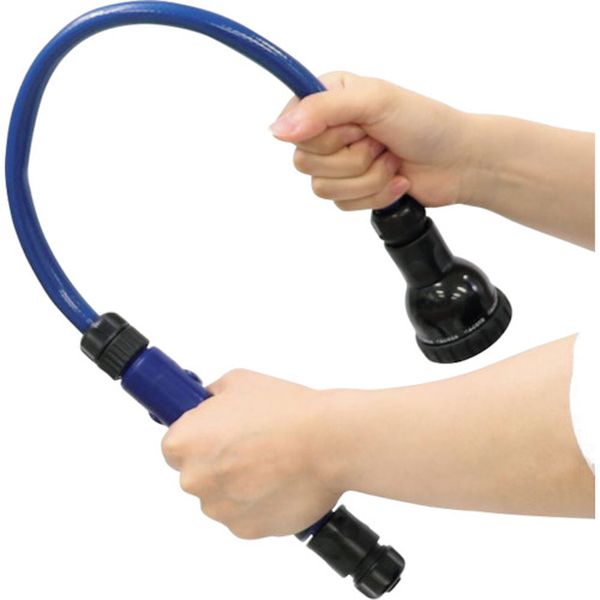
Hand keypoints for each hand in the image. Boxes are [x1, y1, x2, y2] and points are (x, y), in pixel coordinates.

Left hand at [161, 369, 342, 538]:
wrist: (328, 441)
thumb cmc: (285, 410)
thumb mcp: (238, 382)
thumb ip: (211, 397)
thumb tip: (206, 405)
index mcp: (185, 442)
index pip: (173, 446)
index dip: (198, 437)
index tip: (215, 433)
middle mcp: (194, 480)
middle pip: (196, 473)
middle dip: (217, 461)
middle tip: (250, 444)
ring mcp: (220, 509)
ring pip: (220, 496)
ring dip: (238, 484)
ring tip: (271, 461)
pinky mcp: (246, 530)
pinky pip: (243, 514)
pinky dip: (257, 502)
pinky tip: (279, 480)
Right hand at [270, 71, 473, 210]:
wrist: (458, 162)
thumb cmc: (425, 123)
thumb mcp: (373, 101)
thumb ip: (322, 109)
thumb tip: (278, 130)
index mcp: (327, 99)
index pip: (293, 128)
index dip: (325, 136)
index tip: (355, 128)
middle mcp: (328, 130)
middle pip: (306, 162)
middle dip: (352, 158)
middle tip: (378, 142)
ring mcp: (339, 163)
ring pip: (323, 188)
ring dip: (367, 178)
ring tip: (390, 160)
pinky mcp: (351, 191)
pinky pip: (342, 205)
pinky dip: (375, 195)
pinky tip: (395, 179)